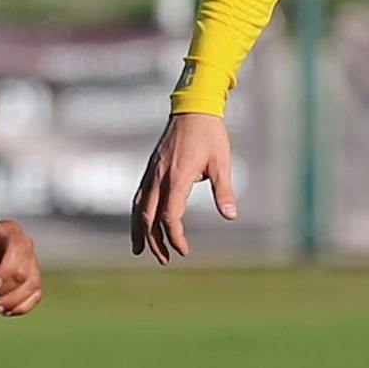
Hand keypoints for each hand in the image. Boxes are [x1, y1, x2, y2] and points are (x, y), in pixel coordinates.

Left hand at [0, 215, 42, 317]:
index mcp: (11, 232)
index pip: (19, 250)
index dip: (8, 270)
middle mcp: (26, 247)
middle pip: (25, 272)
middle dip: (7, 290)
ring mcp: (31, 262)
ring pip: (33, 285)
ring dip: (15, 302)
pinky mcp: (30, 276)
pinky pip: (35, 294)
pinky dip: (22, 306)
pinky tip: (5, 311)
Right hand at [130, 113, 236, 264]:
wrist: (192, 108)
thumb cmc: (210, 135)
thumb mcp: (222, 162)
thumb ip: (224, 190)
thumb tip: (231, 216)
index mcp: (177, 177)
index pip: (169, 216)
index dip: (175, 237)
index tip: (184, 250)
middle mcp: (159, 177)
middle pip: (148, 217)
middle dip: (154, 241)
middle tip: (164, 259)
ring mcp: (151, 172)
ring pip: (138, 208)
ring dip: (139, 231)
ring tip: (141, 250)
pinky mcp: (150, 169)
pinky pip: (138, 196)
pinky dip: (137, 214)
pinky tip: (140, 224)